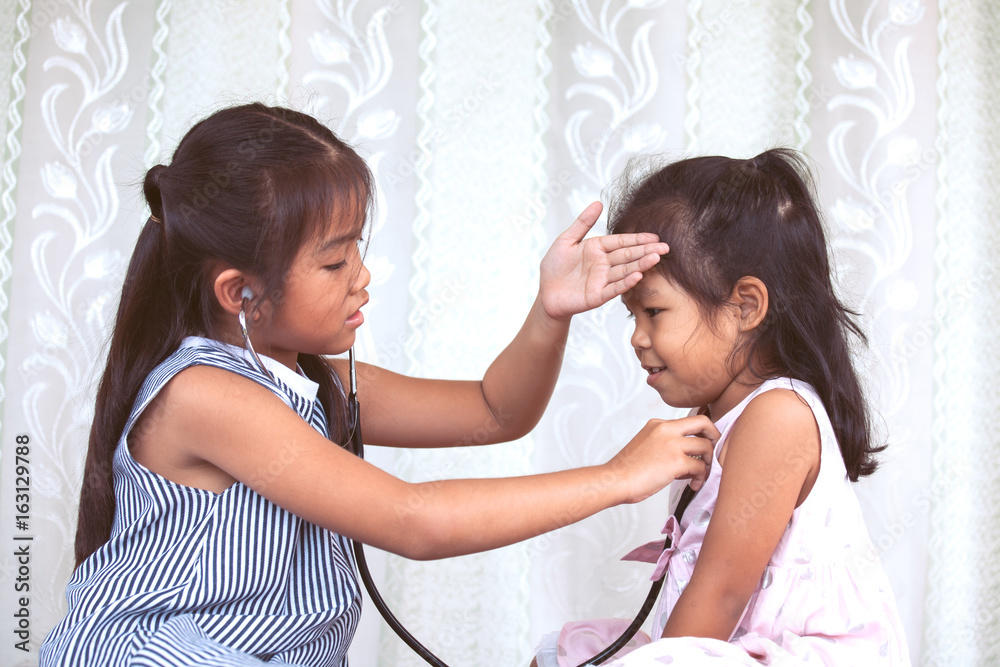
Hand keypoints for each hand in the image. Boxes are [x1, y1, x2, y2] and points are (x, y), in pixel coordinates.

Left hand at [539, 201, 668, 320]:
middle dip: (646, 251)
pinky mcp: (597, 296)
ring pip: (625, 271)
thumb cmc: (554, 266)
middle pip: (628, 255)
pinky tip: (637, 275)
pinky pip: (614, 288)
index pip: (621, 242)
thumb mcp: (566, 240)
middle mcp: (603, 264)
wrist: (545, 293)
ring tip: (656, 258)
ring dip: (641, 265)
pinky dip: (625, 282)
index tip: (655, 236)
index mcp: (597, 249)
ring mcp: (602, 280)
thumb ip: (583, 223)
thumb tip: (598, 203)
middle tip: (665, 247)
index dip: (637, 239)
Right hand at [604, 415, 719, 504]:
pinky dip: (700, 477)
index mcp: (658, 424)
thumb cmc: (628, 470)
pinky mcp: (676, 460)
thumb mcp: (647, 446)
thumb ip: (667, 446)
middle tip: (713, 452)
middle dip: (715, 436)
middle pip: (703, 422)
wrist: (615, 480)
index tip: (704, 444)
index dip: (700, 432)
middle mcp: (666, 429)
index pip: (688, 421)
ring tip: (700, 475)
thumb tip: (690, 459)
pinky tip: (693, 485)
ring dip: (708, 463)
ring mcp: (672, 443)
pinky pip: (700, 467)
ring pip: (706, 446)